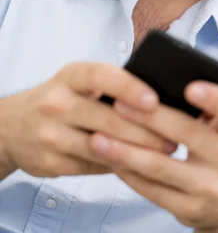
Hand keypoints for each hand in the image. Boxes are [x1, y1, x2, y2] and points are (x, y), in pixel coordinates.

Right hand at [0, 62, 174, 179]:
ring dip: (139, 151)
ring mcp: (52, 135)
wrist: (12, 126)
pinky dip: (120, 165)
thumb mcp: (77, 81)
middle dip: (146, 129)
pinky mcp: (52, 163)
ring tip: (165, 151)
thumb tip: (159, 97)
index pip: (101, 75)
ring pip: (104, 147)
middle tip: (175, 135)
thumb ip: (110, 85)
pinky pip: (95, 167)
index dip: (129, 87)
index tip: (154, 99)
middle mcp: (57, 103)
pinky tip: (140, 163)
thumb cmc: (60, 98)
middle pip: (108, 118)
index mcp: (69, 76)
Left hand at [90, 82, 217, 230]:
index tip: (189, 87)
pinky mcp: (189, 208)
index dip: (213, 98)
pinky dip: (127, 172)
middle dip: (149, 117)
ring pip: (161, 165)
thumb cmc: (216, 150)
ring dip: (125, 150)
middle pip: (187, 132)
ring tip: (97, 137)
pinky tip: (108, 158)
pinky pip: (151, 189)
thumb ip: (198, 103)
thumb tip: (150, 69)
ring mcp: (209, 186)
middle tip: (118, 103)